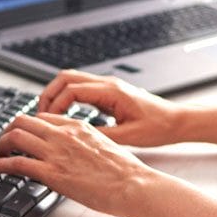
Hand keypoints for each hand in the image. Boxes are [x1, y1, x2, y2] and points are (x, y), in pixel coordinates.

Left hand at [0, 113, 169, 216]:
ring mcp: (56, 152)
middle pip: (23, 121)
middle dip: (9, 130)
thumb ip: (85, 144)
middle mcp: (64, 134)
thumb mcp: (104, 146)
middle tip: (4, 142)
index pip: (43, 118)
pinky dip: (0, 164)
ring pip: (15, 136)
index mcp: (78, 126)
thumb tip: (76, 153)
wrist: (132, 185)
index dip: (29, 126)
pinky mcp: (51, 172)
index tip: (23, 134)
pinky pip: (17, 162)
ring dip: (1, 145)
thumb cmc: (125, 172)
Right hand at [38, 70, 186, 146]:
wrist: (177, 121)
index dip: (54, 105)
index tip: (46, 121)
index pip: (72, 90)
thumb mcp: (129, 137)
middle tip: (38, 115)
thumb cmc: (159, 127)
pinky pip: (81, 89)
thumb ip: (101, 136)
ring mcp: (108, 86)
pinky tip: (64, 115)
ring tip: (46, 115)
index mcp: (112, 92)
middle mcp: (108, 84)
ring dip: (56, 94)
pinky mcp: (110, 93)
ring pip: (72, 80)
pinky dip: (67, 98)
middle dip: (48, 94)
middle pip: (66, 78)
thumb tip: (75, 138)